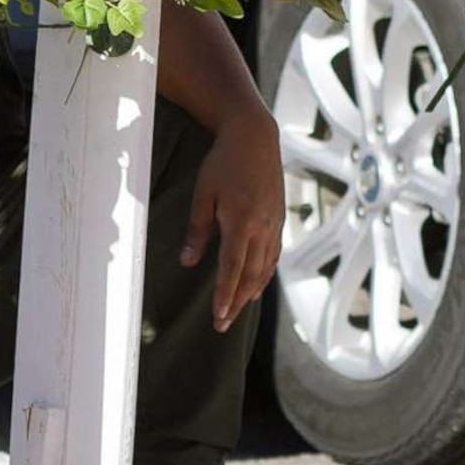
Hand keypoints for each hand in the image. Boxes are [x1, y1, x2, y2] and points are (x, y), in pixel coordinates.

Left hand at [182, 109, 283, 330]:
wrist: (255, 139)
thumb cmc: (223, 164)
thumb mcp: (203, 194)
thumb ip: (197, 231)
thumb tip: (187, 263)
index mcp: (241, 222)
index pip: (232, 268)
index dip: (225, 295)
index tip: (218, 316)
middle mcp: (262, 229)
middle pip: (250, 275)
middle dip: (236, 302)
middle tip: (223, 325)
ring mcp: (273, 226)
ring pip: (264, 268)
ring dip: (250, 293)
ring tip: (236, 311)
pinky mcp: (278, 221)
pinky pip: (272, 256)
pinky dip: (263, 275)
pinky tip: (255, 285)